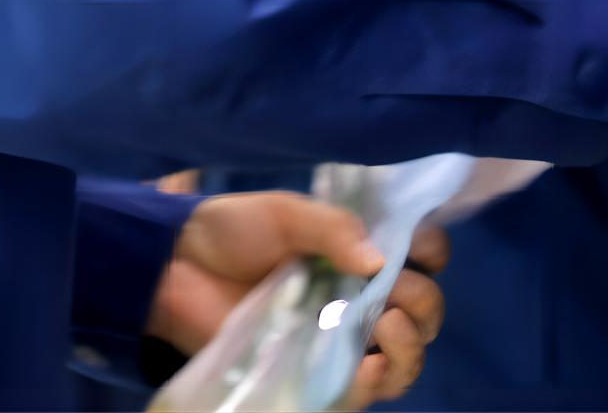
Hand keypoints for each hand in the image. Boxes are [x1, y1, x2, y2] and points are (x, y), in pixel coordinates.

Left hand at [147, 193, 447, 409]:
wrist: (176, 270)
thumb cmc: (232, 232)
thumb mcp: (285, 214)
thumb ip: (333, 230)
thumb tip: (380, 262)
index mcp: (360, 252)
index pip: (422, 255)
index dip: (432, 252)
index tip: (422, 248)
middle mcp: (360, 297)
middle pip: (423, 311)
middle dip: (423, 302)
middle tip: (395, 290)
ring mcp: (340, 339)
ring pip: (404, 359)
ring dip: (411, 346)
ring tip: (387, 324)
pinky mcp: (315, 375)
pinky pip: (362, 392)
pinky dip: (377, 382)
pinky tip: (370, 364)